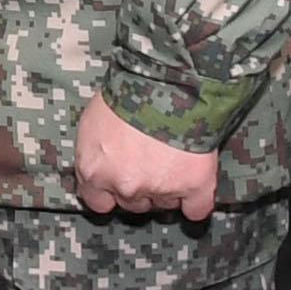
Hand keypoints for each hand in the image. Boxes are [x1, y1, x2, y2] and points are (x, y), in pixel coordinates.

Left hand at [74, 94, 218, 221]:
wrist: (166, 79)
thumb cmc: (127, 92)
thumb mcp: (93, 120)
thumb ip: (95, 151)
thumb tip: (102, 160)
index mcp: (94, 170)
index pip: (97, 201)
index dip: (110, 191)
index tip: (119, 179)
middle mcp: (124, 186)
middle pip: (133, 203)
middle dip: (141, 185)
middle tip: (150, 158)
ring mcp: (160, 188)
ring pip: (165, 203)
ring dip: (168, 187)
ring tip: (173, 155)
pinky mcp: (193, 186)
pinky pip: (197, 210)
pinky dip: (196, 203)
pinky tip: (193, 189)